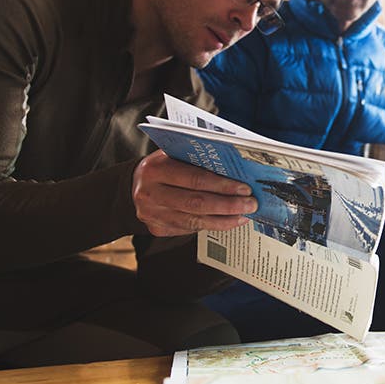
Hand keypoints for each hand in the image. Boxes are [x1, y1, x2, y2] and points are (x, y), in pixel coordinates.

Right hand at [132, 150, 257, 236]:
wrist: (133, 185)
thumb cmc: (163, 165)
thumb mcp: (173, 154)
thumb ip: (196, 159)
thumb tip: (235, 168)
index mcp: (155, 169)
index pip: (195, 179)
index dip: (222, 185)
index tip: (245, 188)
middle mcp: (150, 193)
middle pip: (196, 203)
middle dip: (227, 205)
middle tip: (250, 204)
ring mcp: (151, 214)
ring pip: (194, 221)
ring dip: (223, 220)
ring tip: (243, 215)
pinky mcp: (156, 228)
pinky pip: (189, 229)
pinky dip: (211, 225)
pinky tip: (227, 221)